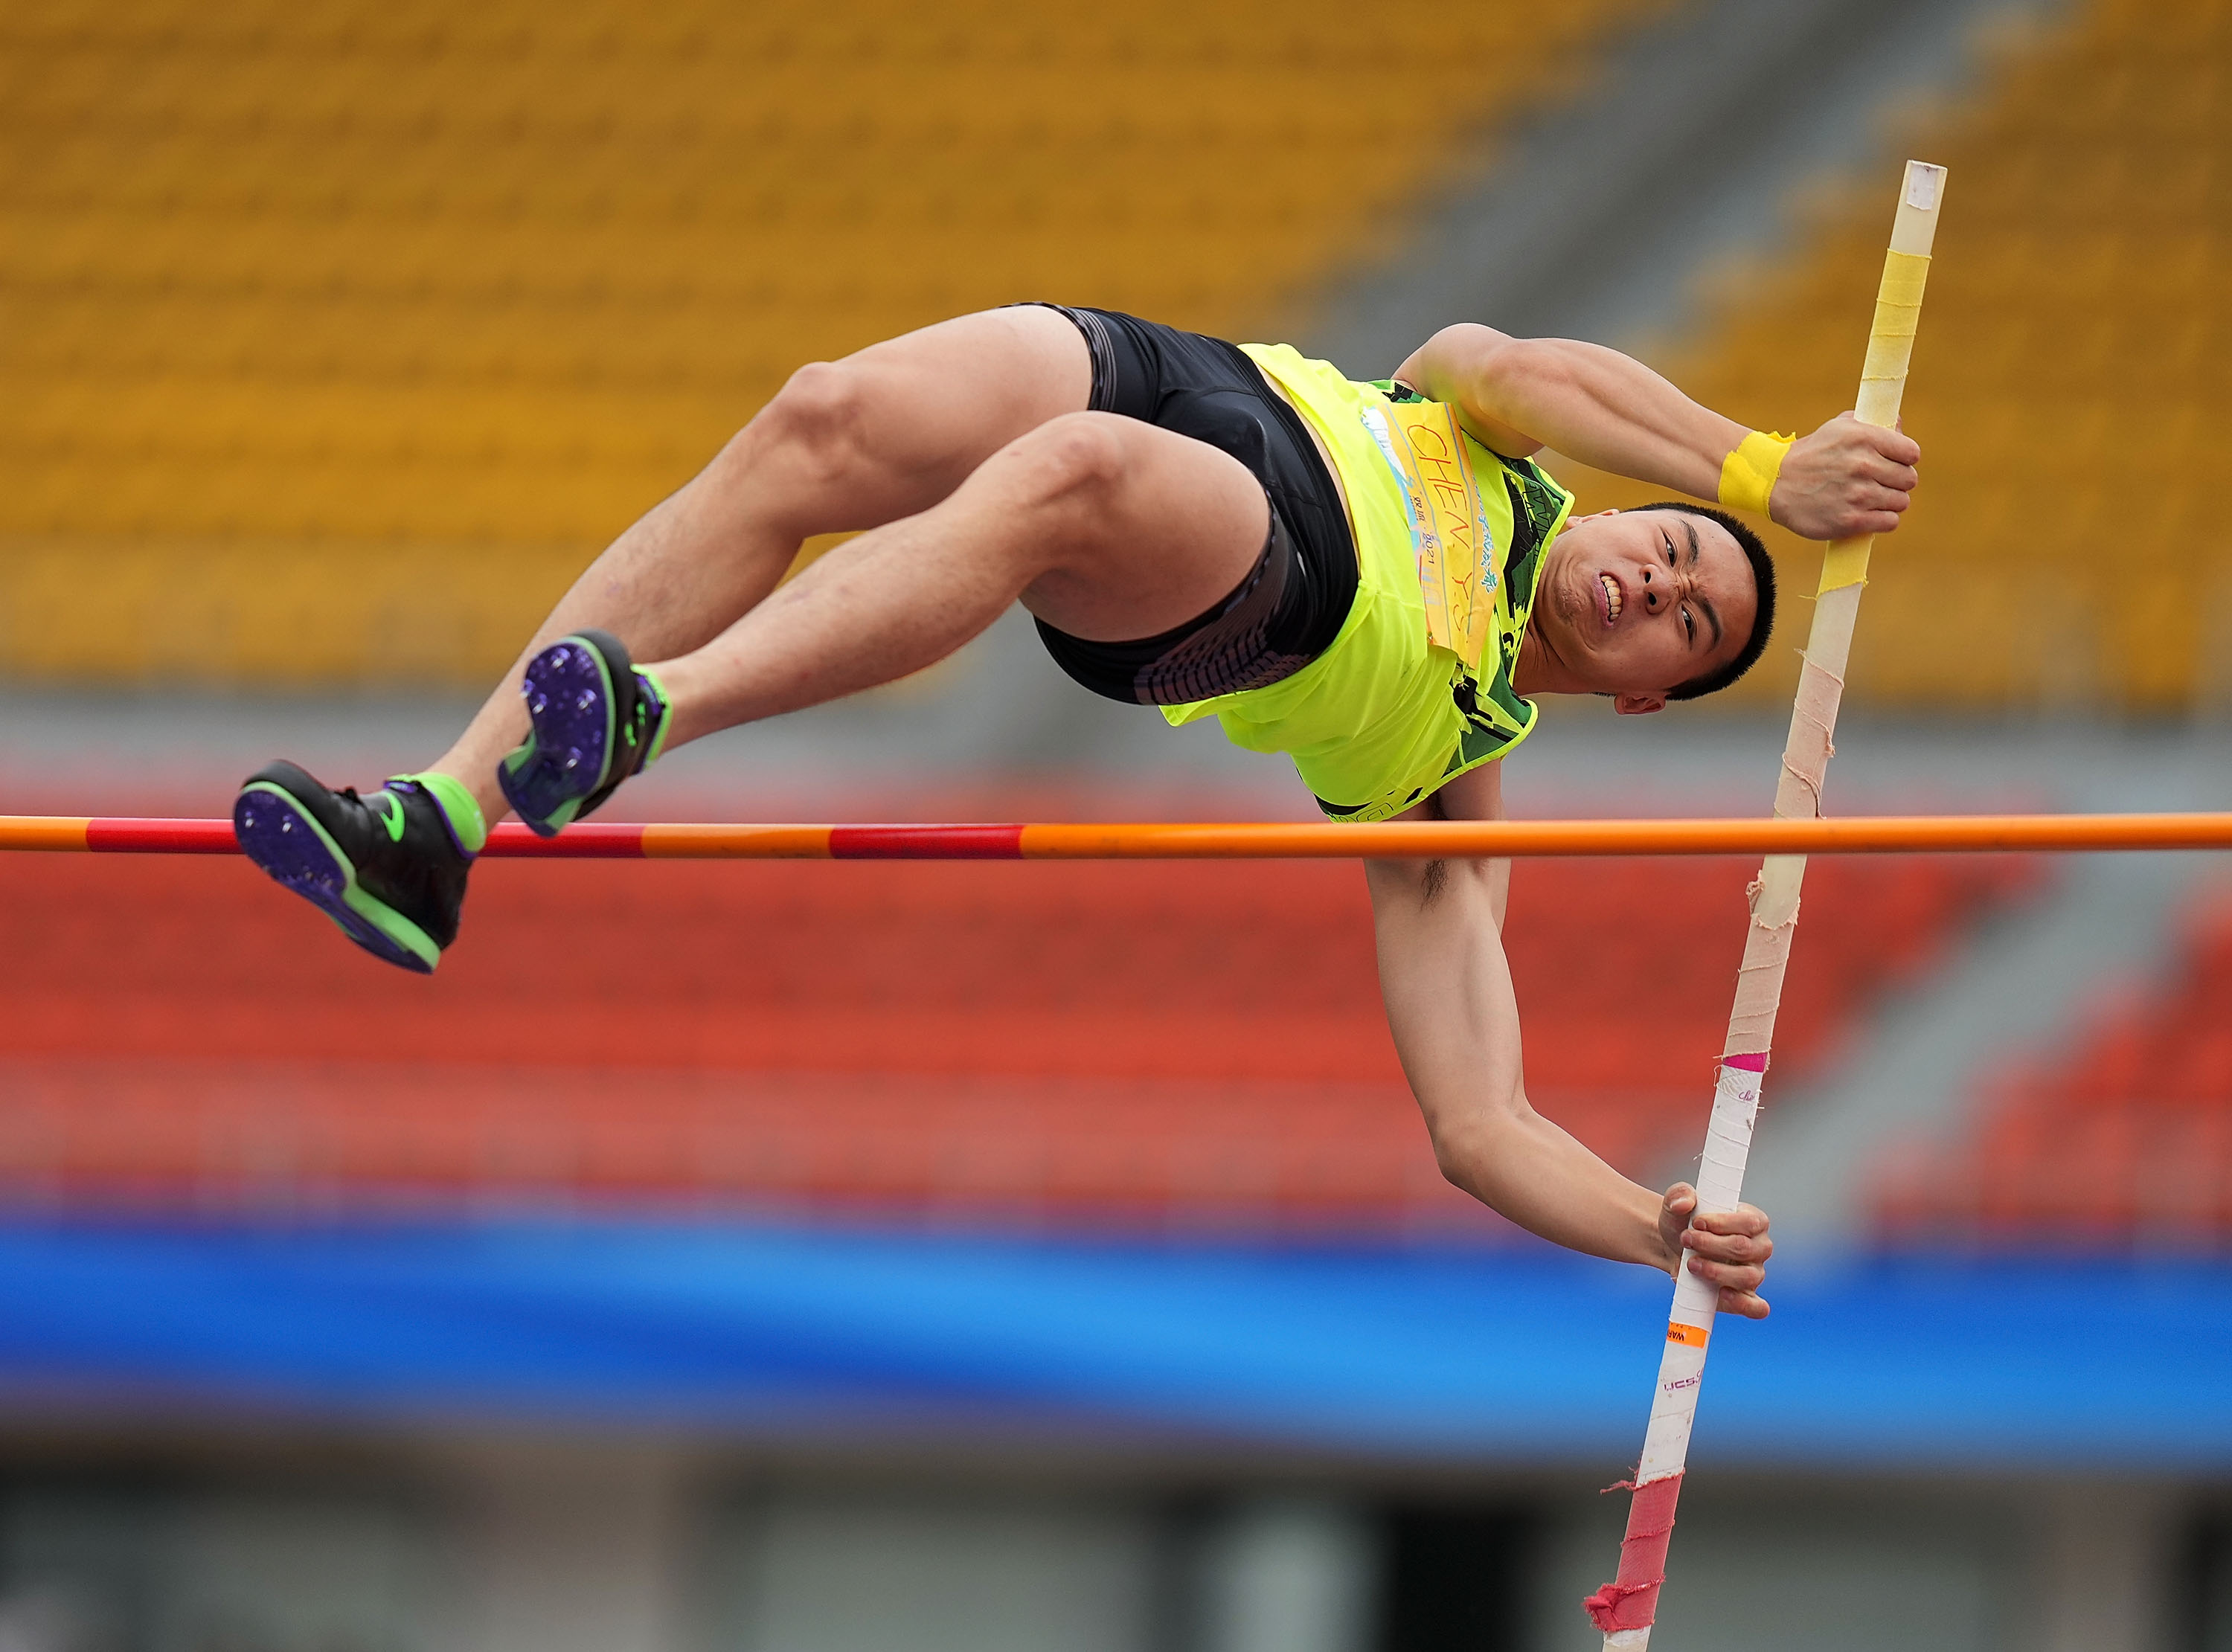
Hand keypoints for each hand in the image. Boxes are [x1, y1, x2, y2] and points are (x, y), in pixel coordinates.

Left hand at [1657, 1183, 1772, 1318]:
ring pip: (1747, 1277)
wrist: (1671, 1247)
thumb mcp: (1676, 1203)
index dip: (1722, 1223)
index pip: (1750, 1222)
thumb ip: (1679, 1195)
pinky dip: (1742, 1304)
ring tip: (1690, 1263)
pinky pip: (1756, 1307)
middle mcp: (1759, 1248)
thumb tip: (1684, 1203)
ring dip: (1716, 1271)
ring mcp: (1753, 1274)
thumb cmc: (1683, 1222)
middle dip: (1710, 1244)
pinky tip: (1722, 1294)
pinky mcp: (1744, 1297)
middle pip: (1744, 1249)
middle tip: (1686, 1239)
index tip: (1697, 1222)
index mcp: (1753, 1221)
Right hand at [1768, 412, 1919, 540]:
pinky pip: (1889, 522)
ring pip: (1901, 502)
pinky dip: (1882, 520)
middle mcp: (1863, 465)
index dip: (1905, 459)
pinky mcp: (1851, 520)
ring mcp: (1858, 494)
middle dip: (1897, 482)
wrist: (1774, 483)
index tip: (1894, 464)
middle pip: (1908, 479)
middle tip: (1879, 483)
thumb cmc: (1810, 454)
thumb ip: (1871, 423)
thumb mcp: (1838, 427)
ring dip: (1889, 502)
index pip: (1911, 453)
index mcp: (1864, 437)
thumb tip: (1898, 426)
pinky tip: (1868, 514)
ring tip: (1870, 500)